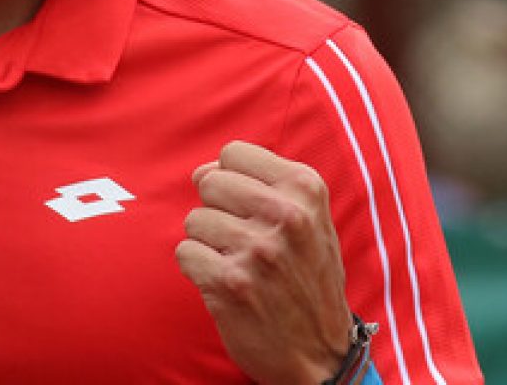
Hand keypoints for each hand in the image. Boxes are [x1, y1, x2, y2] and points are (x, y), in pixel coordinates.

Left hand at [176, 141, 352, 384]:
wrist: (321, 353)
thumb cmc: (308, 276)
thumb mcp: (308, 217)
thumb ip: (260, 182)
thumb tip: (200, 170)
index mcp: (304, 188)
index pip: (234, 152)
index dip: (232, 176)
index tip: (246, 203)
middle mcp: (284, 214)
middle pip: (210, 181)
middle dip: (217, 207)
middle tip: (240, 236)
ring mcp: (257, 249)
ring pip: (195, 219)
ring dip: (208, 241)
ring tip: (237, 262)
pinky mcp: (229, 283)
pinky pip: (185, 253)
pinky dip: (198, 268)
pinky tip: (223, 282)